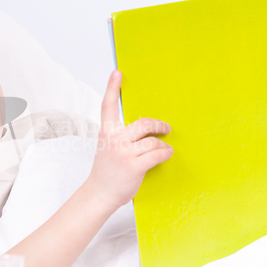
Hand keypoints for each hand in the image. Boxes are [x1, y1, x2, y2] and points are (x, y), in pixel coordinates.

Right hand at [85, 70, 172, 210]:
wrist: (99, 193)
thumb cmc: (106, 170)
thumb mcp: (108, 147)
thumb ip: (120, 135)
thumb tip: (145, 128)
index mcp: (106, 132)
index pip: (108, 105)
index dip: (112, 87)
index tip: (117, 72)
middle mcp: (114, 139)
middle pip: (144, 123)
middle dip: (159, 126)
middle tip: (166, 129)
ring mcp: (124, 153)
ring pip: (153, 141)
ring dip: (163, 146)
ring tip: (164, 150)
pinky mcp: (134, 166)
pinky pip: (158, 154)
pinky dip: (165, 154)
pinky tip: (165, 155)